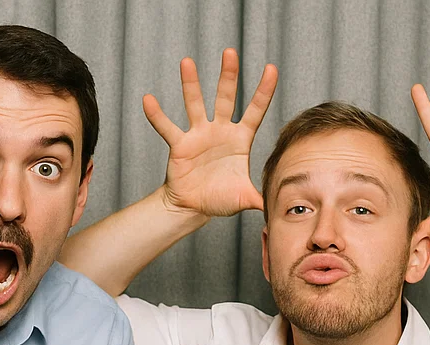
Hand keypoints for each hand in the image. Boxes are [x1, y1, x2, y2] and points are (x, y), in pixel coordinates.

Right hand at [146, 48, 277, 217]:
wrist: (194, 206)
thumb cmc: (220, 198)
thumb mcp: (245, 197)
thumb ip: (261, 197)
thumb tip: (280, 204)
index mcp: (240, 139)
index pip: (255, 111)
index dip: (263, 92)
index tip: (271, 68)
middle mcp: (219, 131)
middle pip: (225, 98)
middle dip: (228, 76)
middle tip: (230, 52)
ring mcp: (198, 135)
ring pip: (195, 104)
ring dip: (191, 84)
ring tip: (187, 62)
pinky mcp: (180, 145)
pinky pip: (167, 128)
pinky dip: (157, 115)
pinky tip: (148, 100)